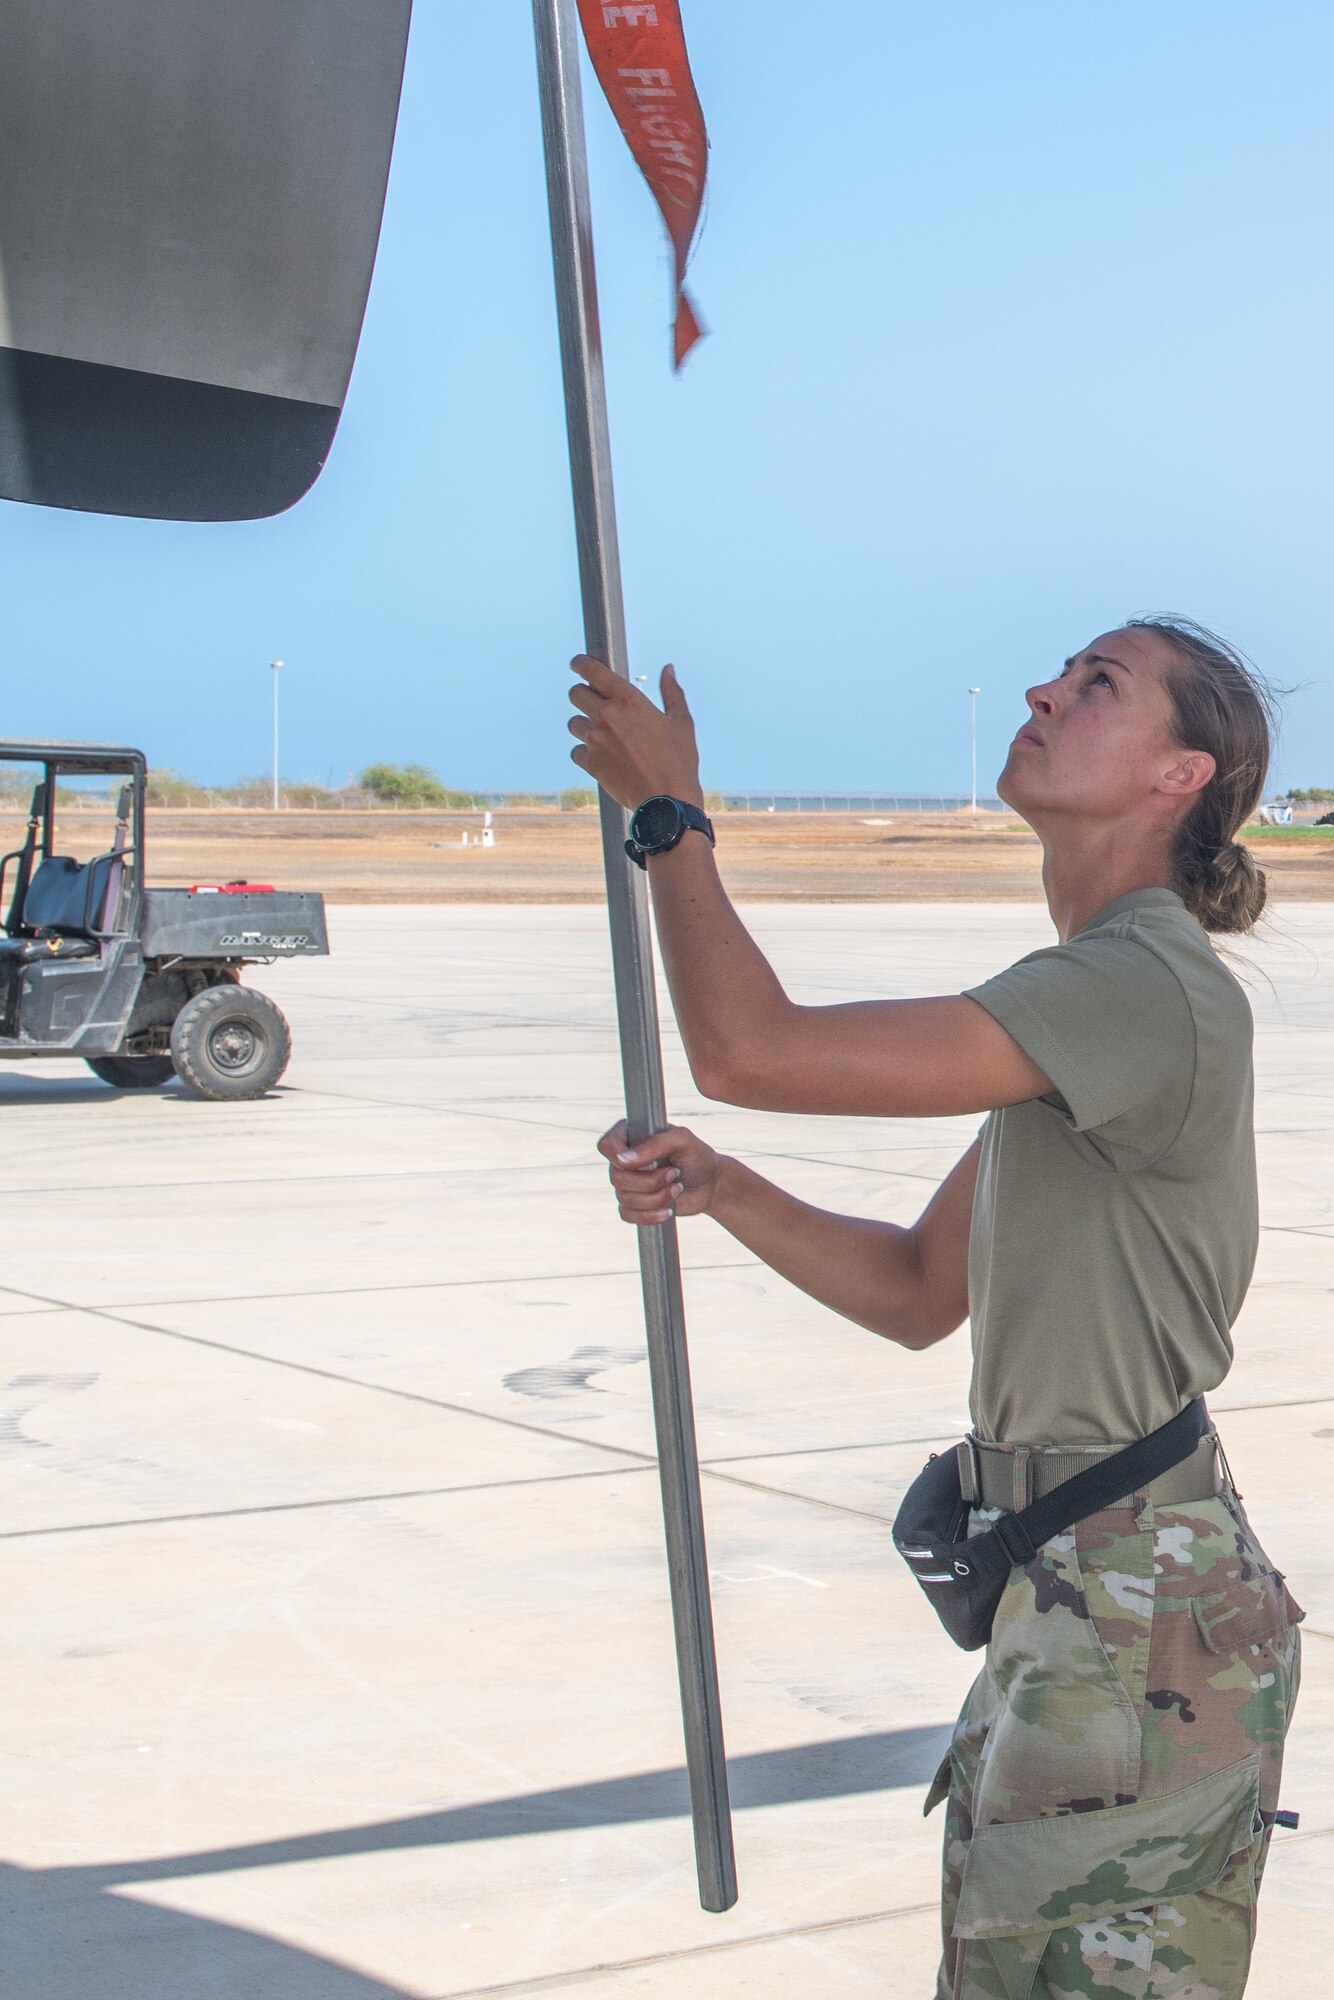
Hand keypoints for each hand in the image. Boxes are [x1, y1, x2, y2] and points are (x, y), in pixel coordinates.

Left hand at [568, 656, 702, 810]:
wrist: (667, 800)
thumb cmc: (679, 760)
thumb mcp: (681, 722)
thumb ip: (672, 692)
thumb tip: (668, 669)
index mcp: (629, 699)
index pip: (592, 670)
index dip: (580, 664)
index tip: (577, 664)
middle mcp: (607, 715)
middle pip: (575, 694)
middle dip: (582, 696)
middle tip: (593, 704)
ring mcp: (595, 740)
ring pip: (573, 723)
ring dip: (584, 726)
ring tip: (603, 737)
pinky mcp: (590, 763)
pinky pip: (576, 751)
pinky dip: (585, 753)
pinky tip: (603, 758)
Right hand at [597, 1120, 723, 1225]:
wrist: (710, 1184)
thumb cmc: (697, 1156)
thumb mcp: (682, 1140)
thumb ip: (654, 1144)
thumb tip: (623, 1160)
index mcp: (631, 1136)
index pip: (607, 1145)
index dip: (620, 1157)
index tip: (648, 1162)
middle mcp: (625, 1160)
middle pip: (616, 1177)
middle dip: (651, 1180)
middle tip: (674, 1173)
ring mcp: (628, 1184)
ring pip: (624, 1198)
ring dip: (657, 1197)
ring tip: (677, 1187)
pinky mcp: (634, 1205)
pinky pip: (628, 1215)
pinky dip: (650, 1215)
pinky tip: (668, 1210)